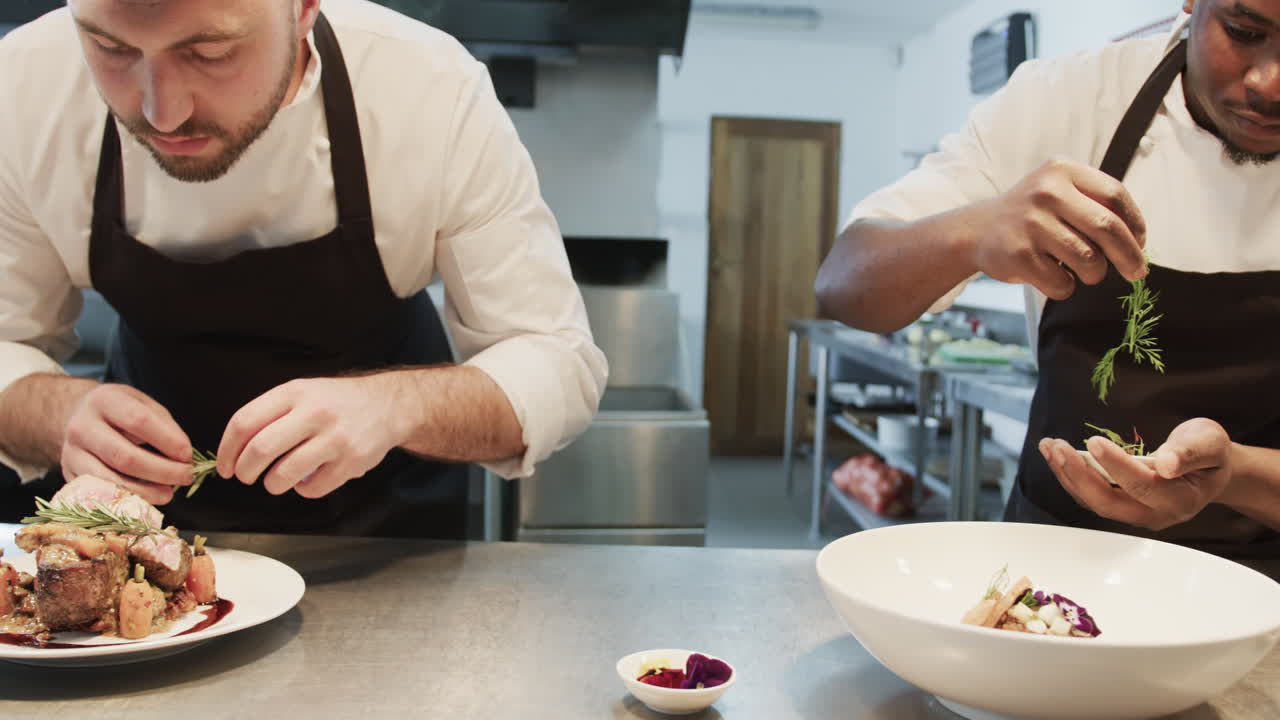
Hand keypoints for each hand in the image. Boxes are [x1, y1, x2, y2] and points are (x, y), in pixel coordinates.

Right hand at [62, 384, 193, 505]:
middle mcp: (81, 426)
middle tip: (186, 476)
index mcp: (104, 401)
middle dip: (161, 471)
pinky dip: (126, 499)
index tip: (188, 455)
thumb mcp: (143, 405)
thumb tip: (183, 456)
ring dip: (145, 491)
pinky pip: (98, 493)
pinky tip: (147, 499)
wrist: (78, 417)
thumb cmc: (120, 412)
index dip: (167, 441)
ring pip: (109, 479)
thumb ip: (165, 426)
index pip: (139, 421)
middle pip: (124, 456)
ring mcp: (70, 452)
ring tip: (169, 493)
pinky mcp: (69, 474)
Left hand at [216, 375, 408, 498]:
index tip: (225, 466)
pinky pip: (312, 488)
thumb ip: (271, 413)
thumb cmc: (337, 402)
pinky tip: (307, 479)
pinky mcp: (351, 461)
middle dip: (244, 471)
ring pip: (284, 474)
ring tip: (275, 481)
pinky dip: (302, 490)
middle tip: (245, 476)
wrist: (388, 405)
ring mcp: (335, 438)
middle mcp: (314, 413)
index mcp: (295, 392)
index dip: (227, 450)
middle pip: (260, 450)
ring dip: (272, 484)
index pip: (245, 422)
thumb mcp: (303, 392)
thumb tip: (235, 449)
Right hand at [969, 157, 1148, 300]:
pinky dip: (1065, 287)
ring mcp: (1031, 224)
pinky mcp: (1019, 256)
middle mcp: (1046, 192)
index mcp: (1062, 170)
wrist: (977, 229)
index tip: (1140, 243)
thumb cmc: (1032, 214)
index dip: (1135, 223)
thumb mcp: (1059, 189)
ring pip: (1088, 260)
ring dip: (1094, 274)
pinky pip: (1062, 283)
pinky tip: (1054, 276)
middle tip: (1136, 272)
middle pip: (1107, 227)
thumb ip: (1096, 202)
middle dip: (1129, 256)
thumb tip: (1137, 240)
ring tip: (1083, 272)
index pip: (1115, 195)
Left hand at [1038, 418, 1232, 530]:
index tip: (1094, 441)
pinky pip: (1090, 495)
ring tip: (1049, 446)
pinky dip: (1070, 475)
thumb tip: (1166, 464)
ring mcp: (1135, 514)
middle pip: (1108, 502)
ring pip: (1093, 501)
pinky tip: (1056, 454)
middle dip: (1079, 475)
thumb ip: (1190, 452)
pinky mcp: (1120, 506)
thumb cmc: (1209, 452)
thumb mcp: (1209, 442)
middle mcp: (1155, 514)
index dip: (1116, 465)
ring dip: (1067, 475)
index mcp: (1181, 500)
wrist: (1208, 467)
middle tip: (1058, 447)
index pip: (1142, 486)